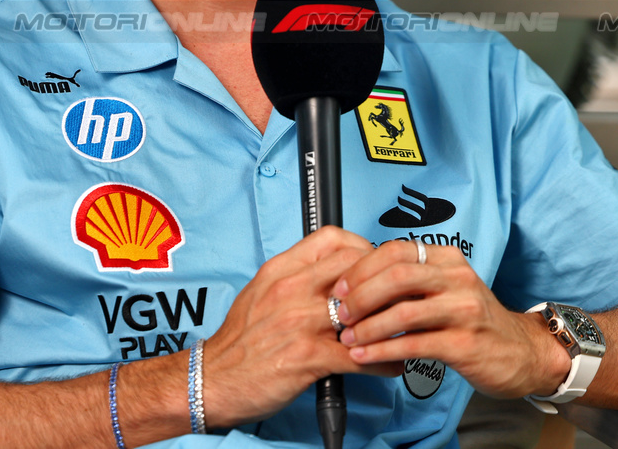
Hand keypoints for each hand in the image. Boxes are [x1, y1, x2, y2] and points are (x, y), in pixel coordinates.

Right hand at [201, 226, 401, 427]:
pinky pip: (360, 355)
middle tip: (395, 295)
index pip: (332, 239)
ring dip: (391, 322)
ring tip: (404, 330)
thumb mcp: (260, 291)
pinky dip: (384, 362)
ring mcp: (300, 322)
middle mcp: (291, 290)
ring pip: (365, 309)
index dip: (361, 247)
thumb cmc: (239, 340)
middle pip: (355, 266)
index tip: (372, 263)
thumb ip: (294, 276)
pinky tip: (390, 366)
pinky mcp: (307, 357)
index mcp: (280, 270)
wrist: (213, 378)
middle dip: (382, 281)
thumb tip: (330, 270)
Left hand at [330, 240, 567, 399]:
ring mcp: (464, 310)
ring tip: (347, 338)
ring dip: (367, 327)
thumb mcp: (445, 287)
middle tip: (339, 313)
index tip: (339, 287)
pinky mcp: (465, 343)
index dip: (361, 268)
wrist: (520, 352)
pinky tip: (365, 356)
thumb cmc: (472, 320)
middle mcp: (457, 278)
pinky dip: (383, 350)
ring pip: (403, 311)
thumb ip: (411, 280)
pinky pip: (414, 344)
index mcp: (447, 259)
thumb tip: (357, 281)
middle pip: (397, 276)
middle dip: (360, 296)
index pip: (395, 251)